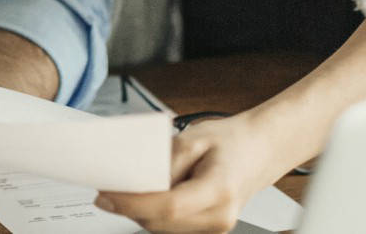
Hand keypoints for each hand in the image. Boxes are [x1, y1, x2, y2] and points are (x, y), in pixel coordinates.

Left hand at [93, 114, 291, 233]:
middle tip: (106, 189)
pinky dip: (154, 213)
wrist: (260, 150)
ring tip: (124, 190)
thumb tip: (135, 178)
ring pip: (163, 228)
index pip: (168, 207)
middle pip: (161, 222)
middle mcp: (219, 217)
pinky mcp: (208, 229)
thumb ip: (163, 161)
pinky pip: (171, 226)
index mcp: (220, 191)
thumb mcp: (193, 139)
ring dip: (139, 212)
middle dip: (129, 207)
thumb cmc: (232, 141)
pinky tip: (146, 196)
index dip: (132, 204)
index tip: (106, 195)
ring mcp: (215, 227)